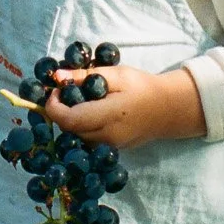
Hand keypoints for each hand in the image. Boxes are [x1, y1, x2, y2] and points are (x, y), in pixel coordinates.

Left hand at [43, 62, 205, 149]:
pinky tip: (89, 112)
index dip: (54, 107)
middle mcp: (108, 136)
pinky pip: (89, 141)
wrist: (169, 108)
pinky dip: (82, 128)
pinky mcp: (113, 149)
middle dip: (60, 112)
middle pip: (70, 130)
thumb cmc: (143, 87)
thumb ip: (86, 75)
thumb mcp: (117, 74)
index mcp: (109, 116)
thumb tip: (57, 75)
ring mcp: (111, 146)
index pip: (69, 120)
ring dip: (70, 121)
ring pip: (77, 138)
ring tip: (77, 101)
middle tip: (64, 93)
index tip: (55, 90)